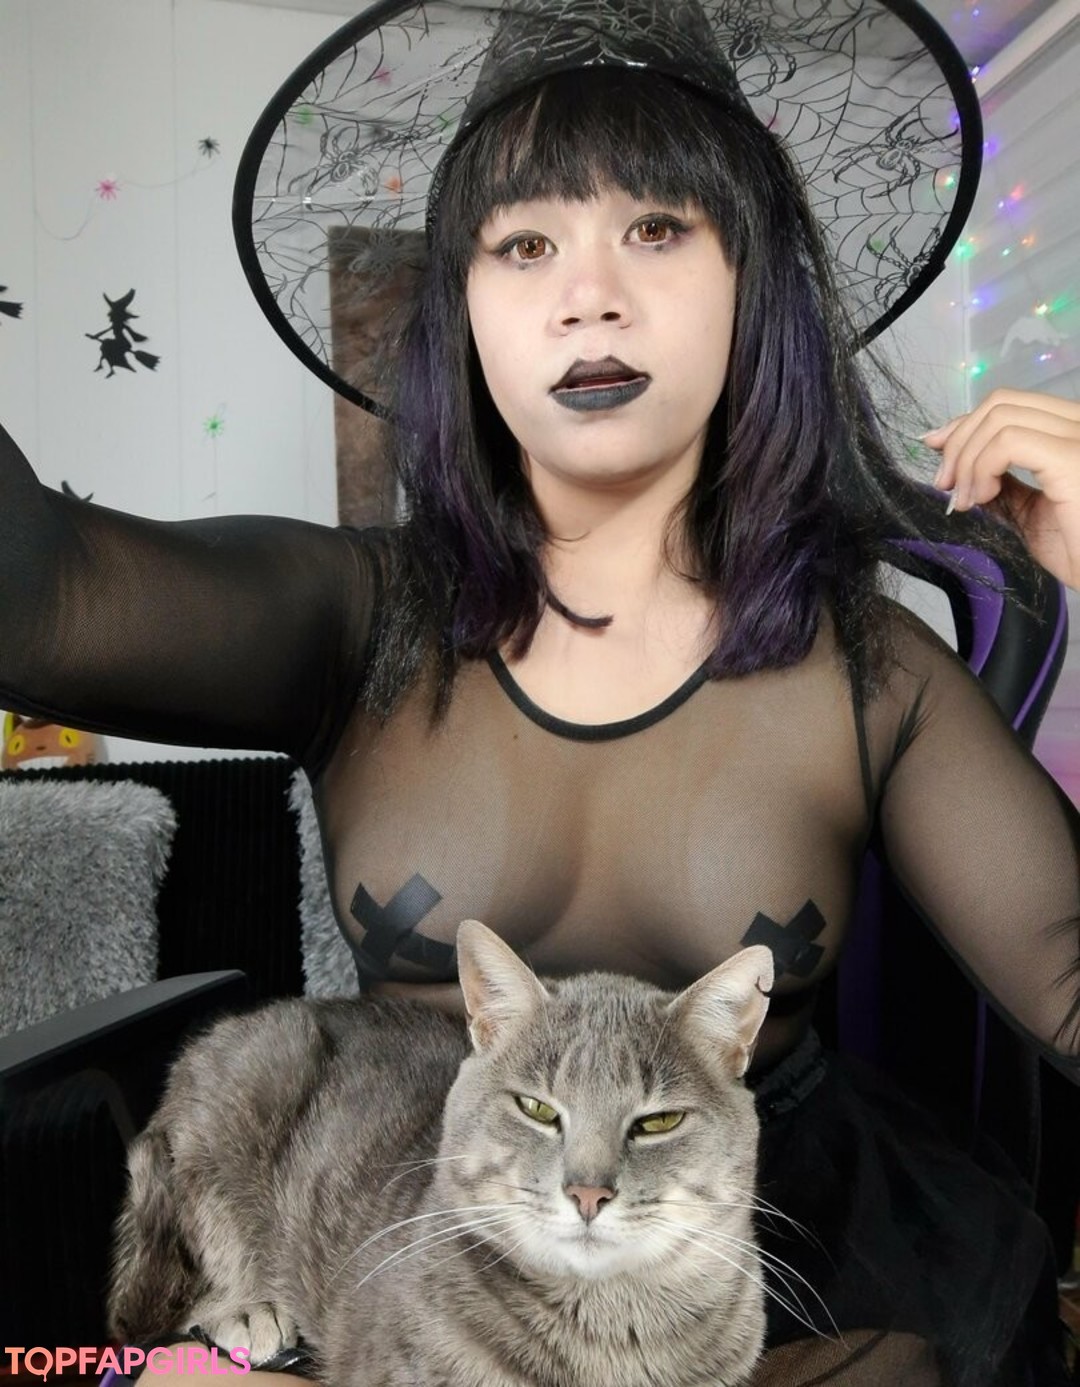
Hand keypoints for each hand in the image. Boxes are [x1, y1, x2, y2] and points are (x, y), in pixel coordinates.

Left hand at [922, 388, 1079, 589]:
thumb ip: (1004, 483)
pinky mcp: (1070, 457)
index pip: (1010, 404)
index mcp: (1072, 432)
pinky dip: (981, 467)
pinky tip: (982, 498)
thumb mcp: (1029, 511)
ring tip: (966, 500)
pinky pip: (1008, 442)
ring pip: (1000, 418)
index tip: (937, 451)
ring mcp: (1078, 437)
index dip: (966, 424)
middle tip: (946, 484)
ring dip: (967, 460)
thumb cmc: (1078, 551)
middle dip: (958, 441)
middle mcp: (1079, 424)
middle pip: (1001, 404)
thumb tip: (961, 467)